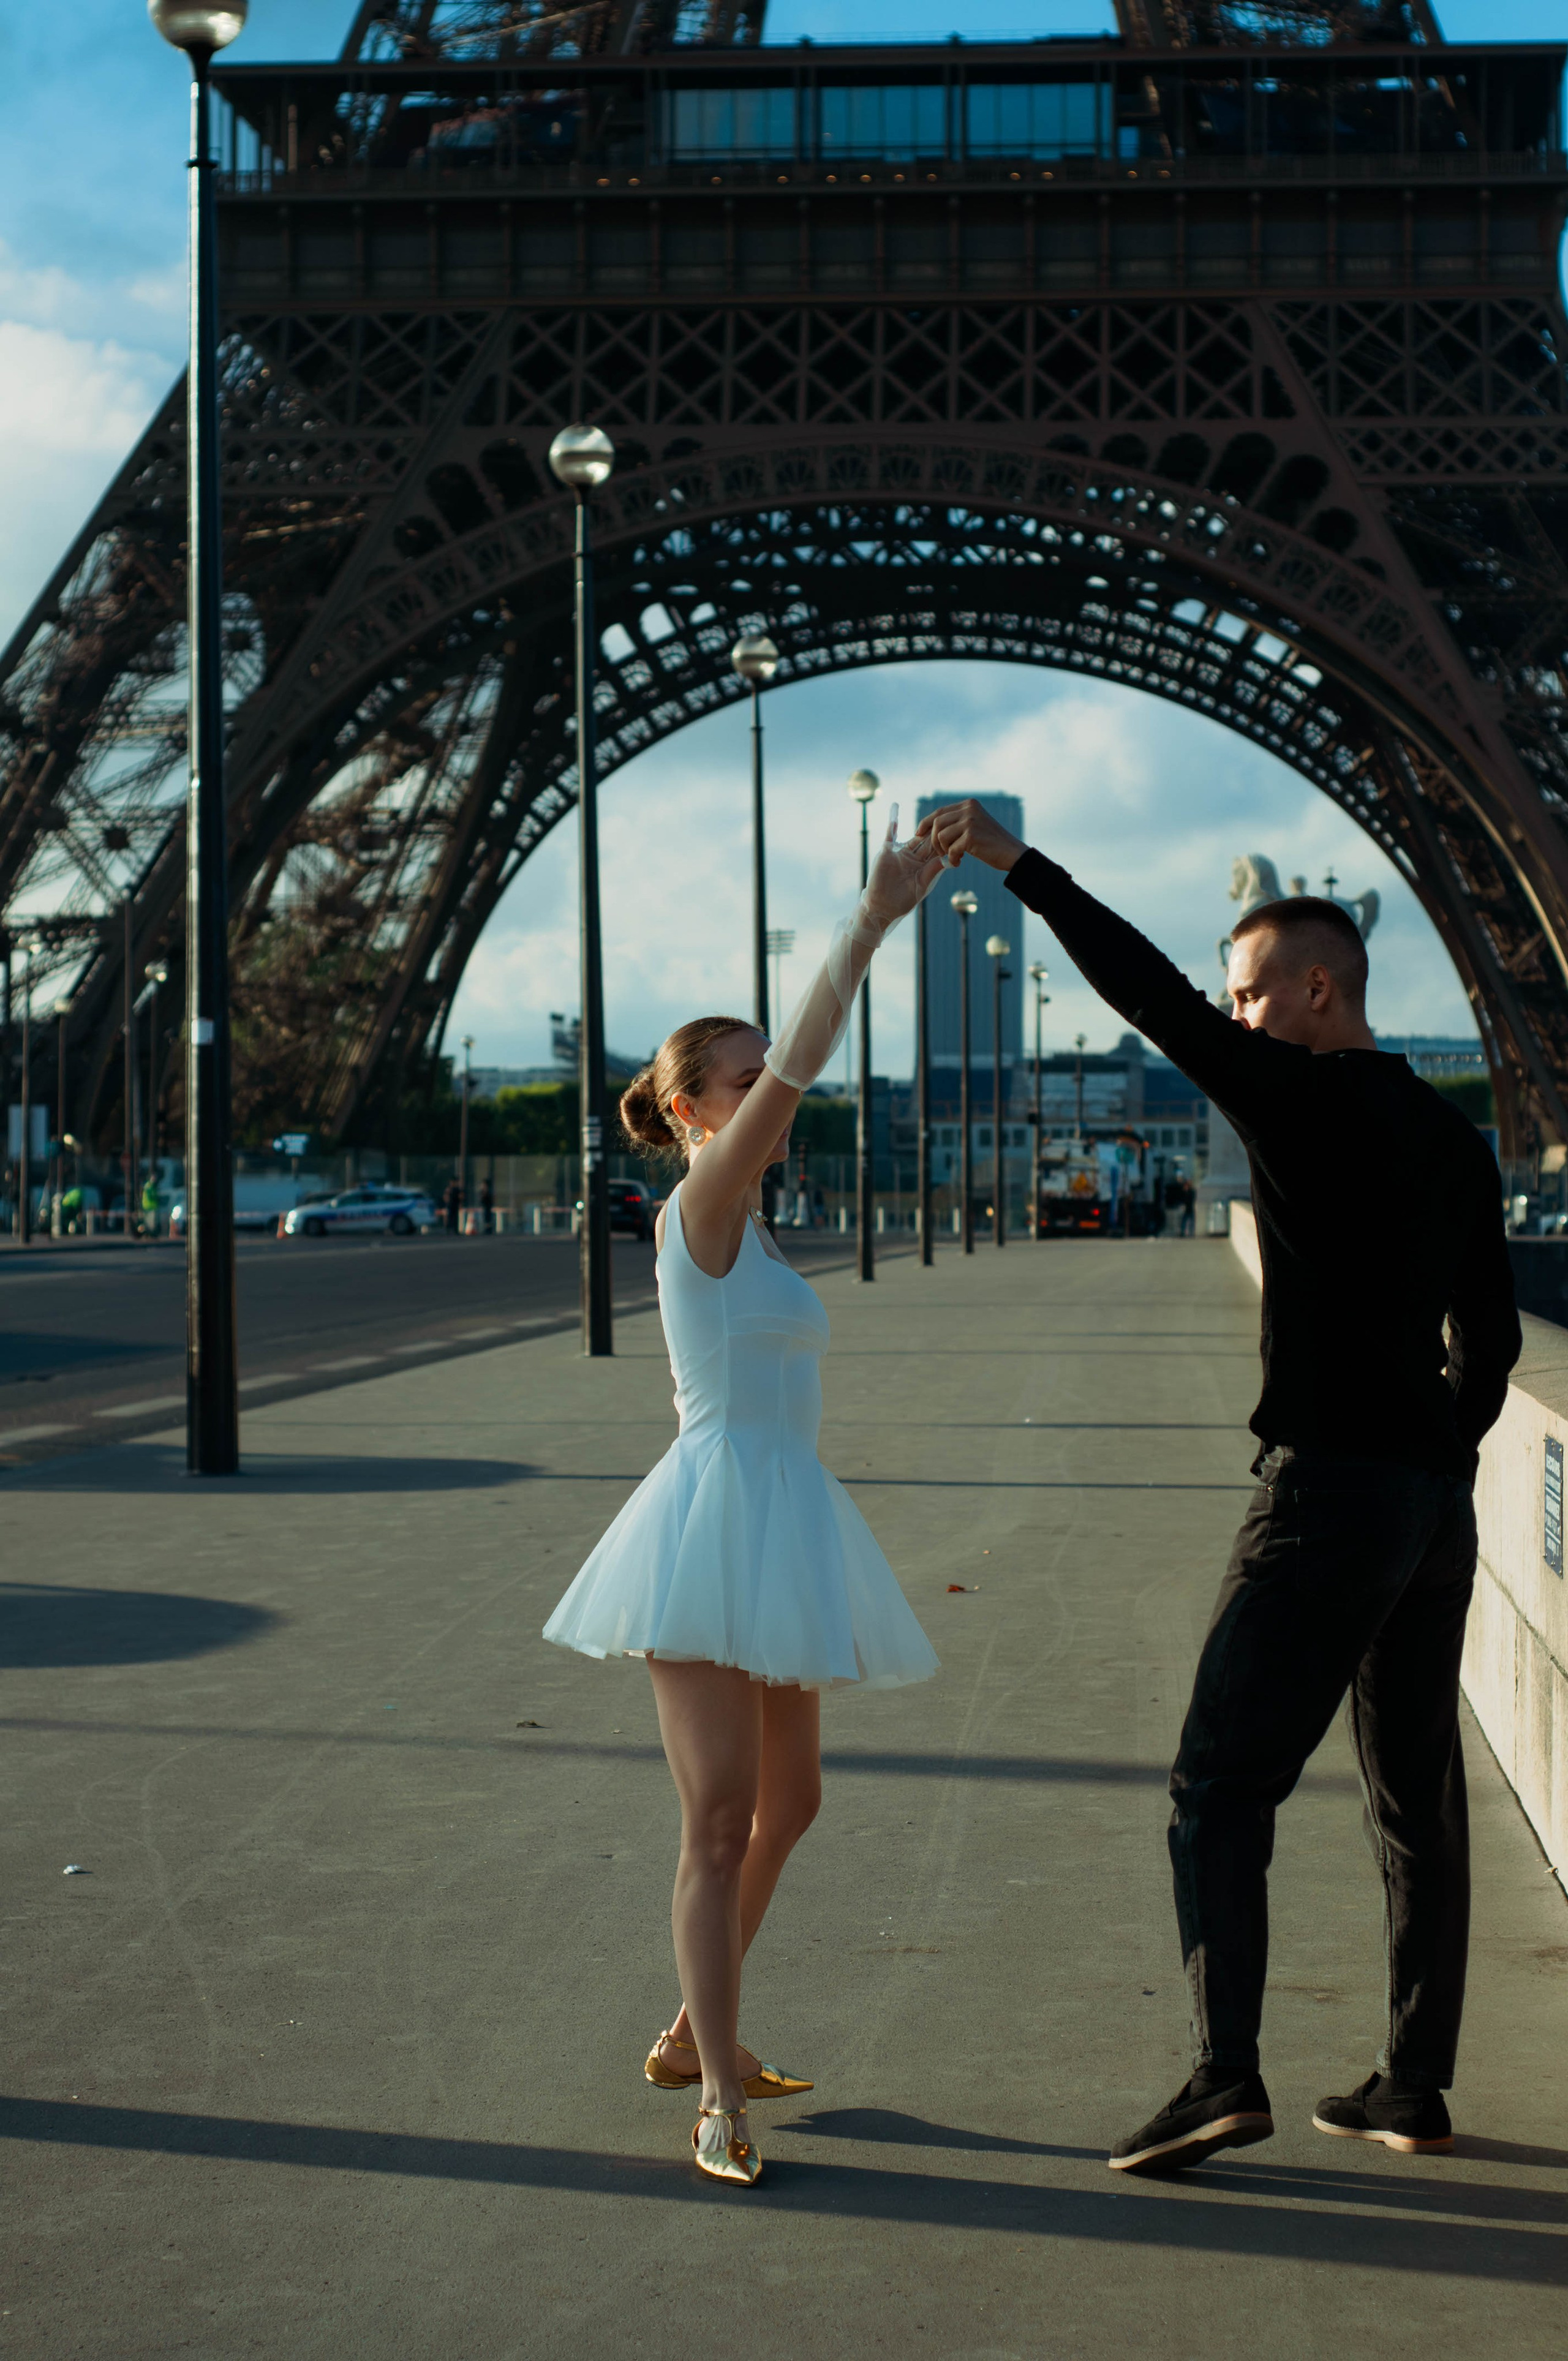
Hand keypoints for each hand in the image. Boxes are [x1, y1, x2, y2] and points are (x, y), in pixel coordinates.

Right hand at [861, 806, 948, 927]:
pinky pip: (890, 836)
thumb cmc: (903, 901)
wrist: (882, 906)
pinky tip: (895, 814)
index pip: (938, 851)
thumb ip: (933, 871)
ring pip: (913, 837)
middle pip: (928, 841)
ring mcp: (901, 854)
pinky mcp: (887, 852)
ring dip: (921, 828)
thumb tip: (949, 858)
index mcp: (924, 867)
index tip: (956, 833)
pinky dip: (892, 826)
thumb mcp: (921, 886)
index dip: (947, 842)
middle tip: (947, 820)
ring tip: (930, 819)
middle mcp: (914, 858)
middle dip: (937, 832)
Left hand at [915, 799, 1026, 873]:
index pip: (939, 811)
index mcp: (969, 804)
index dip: (925, 823)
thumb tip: (933, 827)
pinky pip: (951, 849)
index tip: (918, 833)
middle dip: (933, 840)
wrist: (1012, 853)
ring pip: (941, 836)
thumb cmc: (992, 843)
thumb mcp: (975, 825)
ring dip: (943, 850)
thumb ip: (958, 822)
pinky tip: (959, 862)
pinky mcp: (971, 836)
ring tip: (954, 857)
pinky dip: (952, 858)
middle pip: (937, 822)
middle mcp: (969, 809)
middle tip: (940, 852)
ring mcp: (970, 821)